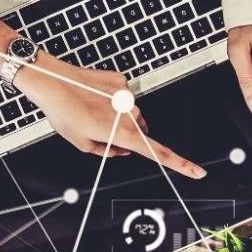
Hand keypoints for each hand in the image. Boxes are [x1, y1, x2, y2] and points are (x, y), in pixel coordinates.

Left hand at [17, 52, 205, 178]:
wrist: (54, 82)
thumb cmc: (64, 112)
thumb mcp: (81, 143)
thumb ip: (107, 152)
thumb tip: (120, 150)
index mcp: (122, 133)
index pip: (158, 153)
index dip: (180, 164)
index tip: (197, 171)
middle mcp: (130, 113)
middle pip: (140, 131)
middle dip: (126, 134)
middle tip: (98, 129)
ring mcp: (127, 95)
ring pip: (131, 113)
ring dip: (117, 116)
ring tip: (91, 110)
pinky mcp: (121, 80)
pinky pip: (123, 95)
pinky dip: (112, 98)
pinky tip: (93, 96)